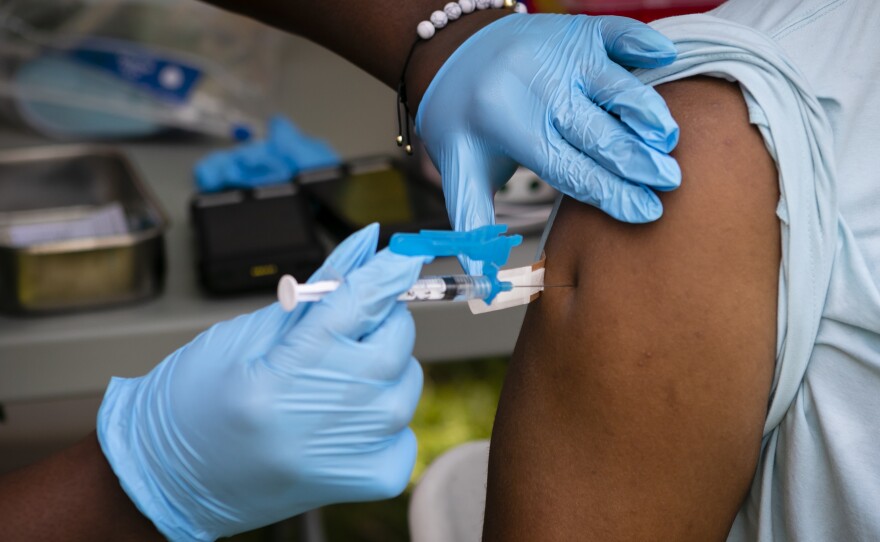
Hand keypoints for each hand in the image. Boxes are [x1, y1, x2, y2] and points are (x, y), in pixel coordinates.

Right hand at [97, 224, 425, 540]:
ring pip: (407, 381)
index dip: (388, 270)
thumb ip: (317, 292)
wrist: (174, 479)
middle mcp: (325, 417)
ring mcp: (353, 454)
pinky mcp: (371, 479)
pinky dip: (384, 418)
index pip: (360, 302)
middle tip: (339, 333)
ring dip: (381, 371)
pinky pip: (405, 428)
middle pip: (396, 338)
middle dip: (377, 321)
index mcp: (283, 373)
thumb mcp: (247, 333)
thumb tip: (366, 248)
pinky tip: (341, 422)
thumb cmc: (196, 402)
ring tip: (328, 385)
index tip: (402, 255)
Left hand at [415, 14, 680, 272]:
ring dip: (646, 111)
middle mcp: (534, 85)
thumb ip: (473, 223)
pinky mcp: (574, 28)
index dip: (609, 192)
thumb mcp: (459, 171)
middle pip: (596, 130)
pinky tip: (666, 58)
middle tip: (669, 183)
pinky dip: (642, 42)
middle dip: (636, 160)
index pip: (567, 166)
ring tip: (670, 140)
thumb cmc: (462, 121)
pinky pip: (616, 32)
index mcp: (505, 124)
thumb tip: (485, 283)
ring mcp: (556, 51)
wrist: (451, 52)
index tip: (644, 213)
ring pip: (613, 84)